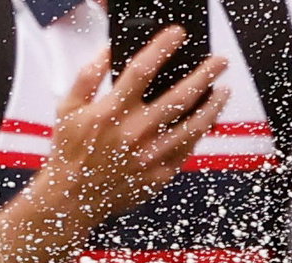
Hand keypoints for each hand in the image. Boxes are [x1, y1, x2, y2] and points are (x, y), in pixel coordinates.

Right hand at [33, 30, 230, 227]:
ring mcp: (150, 156)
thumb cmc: (70, 152)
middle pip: (180, 97)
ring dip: (212, 106)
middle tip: (219, 62)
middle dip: (204, 75)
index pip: (142, 70)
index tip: (177, 34)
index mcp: (112, 112)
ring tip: (223, 91)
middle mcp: (135, 133)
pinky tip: (205, 122)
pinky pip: (186, 151)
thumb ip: (88, 76)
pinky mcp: (159, 175)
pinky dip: (199, 134)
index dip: (163, 47)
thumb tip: (109, 51)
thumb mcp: (68, 108)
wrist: (72, 199)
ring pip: (193, 127)